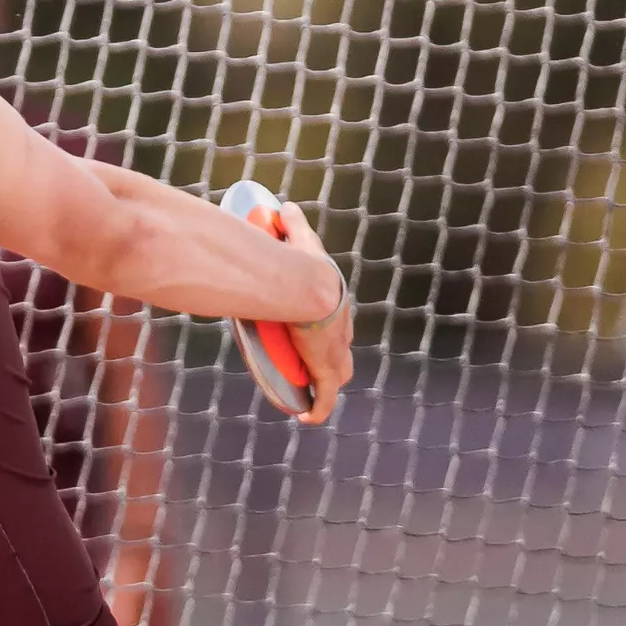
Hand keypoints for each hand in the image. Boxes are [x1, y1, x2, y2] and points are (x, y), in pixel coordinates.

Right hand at [276, 202, 352, 425]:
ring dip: (323, 384)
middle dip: (325, 358)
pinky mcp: (326, 371)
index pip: (334, 322)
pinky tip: (308, 418)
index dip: (321, 328)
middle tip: (303, 362)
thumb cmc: (304, 265)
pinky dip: (317, 409)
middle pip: (338, 351)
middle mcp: (341, 333)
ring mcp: (335, 354)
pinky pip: (324, 398)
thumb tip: (284, 207)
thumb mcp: (300, 240)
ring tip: (305, 392)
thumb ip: (293, 223)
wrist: (309, 289)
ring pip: (336, 376)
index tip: (305, 331)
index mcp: (336, 306)